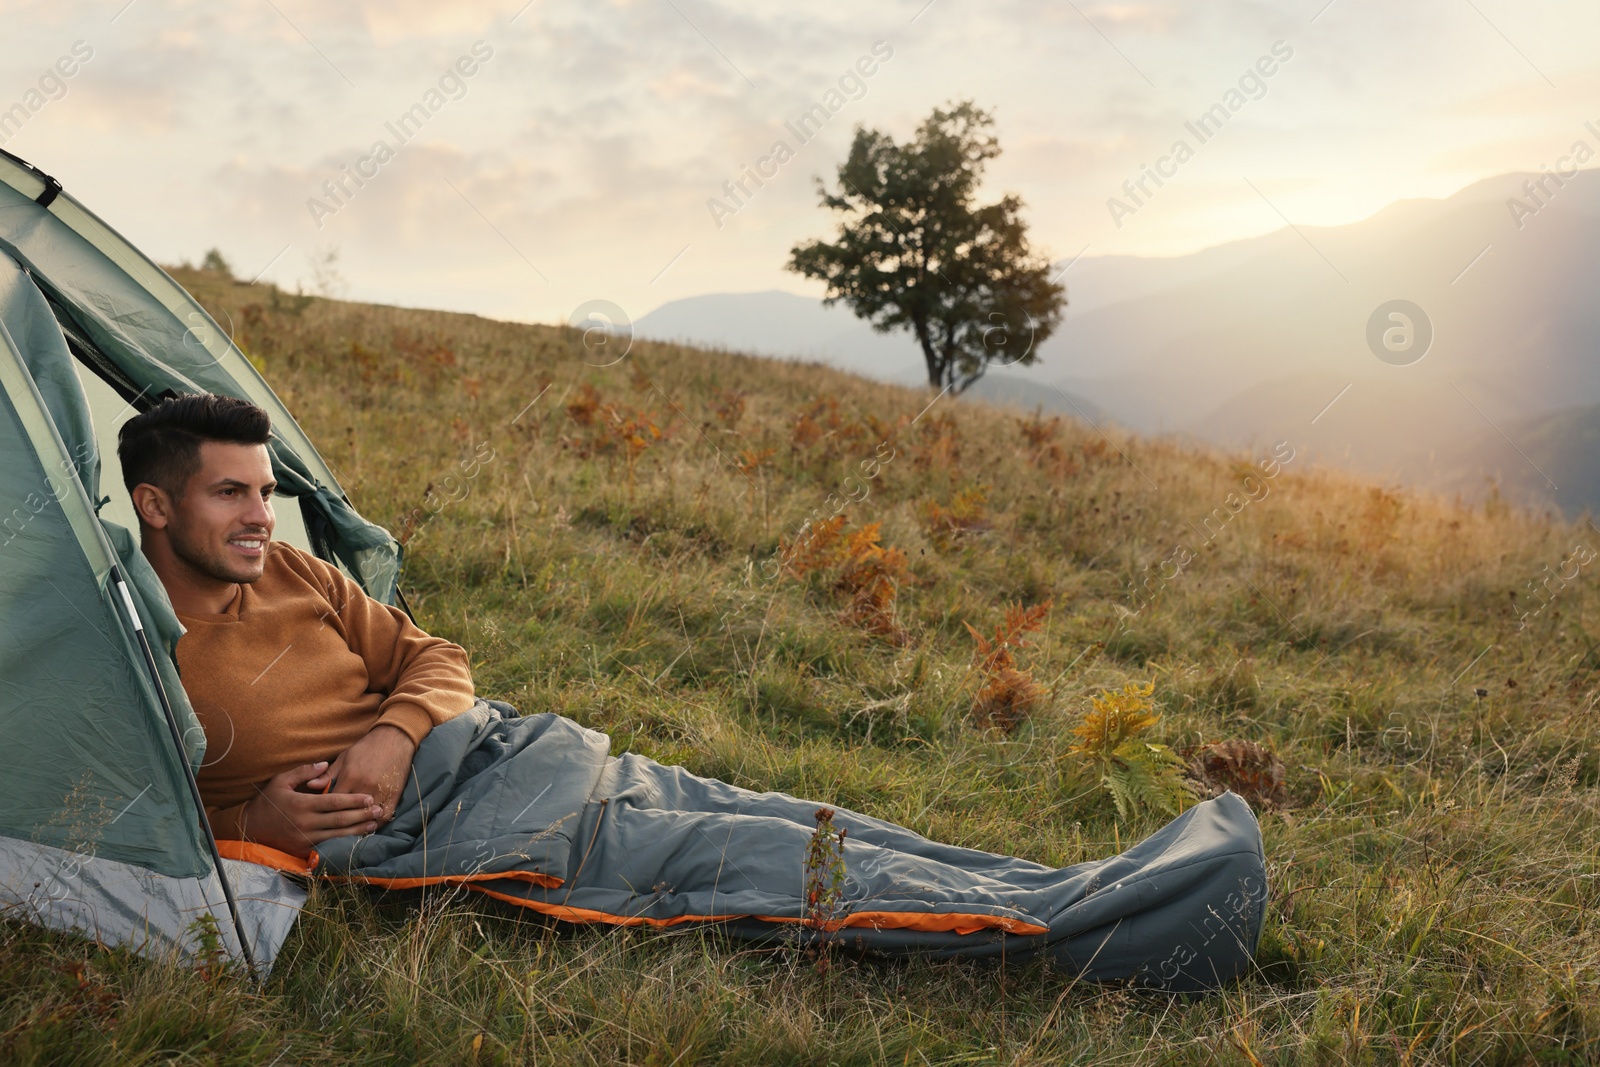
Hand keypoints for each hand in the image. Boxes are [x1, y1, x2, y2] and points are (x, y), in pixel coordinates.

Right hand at [242, 762, 382, 853]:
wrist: (249, 828)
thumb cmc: (267, 801)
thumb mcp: (281, 781)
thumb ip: (304, 771)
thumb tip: (325, 764)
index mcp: (302, 804)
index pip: (334, 802)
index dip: (354, 800)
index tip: (369, 798)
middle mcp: (305, 822)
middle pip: (340, 820)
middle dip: (361, 815)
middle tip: (378, 811)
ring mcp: (304, 838)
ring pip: (337, 835)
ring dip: (357, 830)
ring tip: (373, 825)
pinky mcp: (303, 849)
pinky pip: (327, 846)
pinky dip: (343, 842)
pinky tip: (356, 839)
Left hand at [311, 724, 415, 825]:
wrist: (394, 738)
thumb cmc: (366, 747)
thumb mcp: (344, 758)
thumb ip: (327, 774)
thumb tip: (310, 786)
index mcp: (350, 777)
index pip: (333, 803)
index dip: (326, 812)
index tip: (320, 817)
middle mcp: (365, 787)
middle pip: (349, 813)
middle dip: (340, 823)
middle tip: (332, 830)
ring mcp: (381, 792)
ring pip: (367, 817)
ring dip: (360, 826)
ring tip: (351, 833)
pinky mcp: (394, 794)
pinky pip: (385, 815)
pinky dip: (378, 823)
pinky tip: (371, 826)